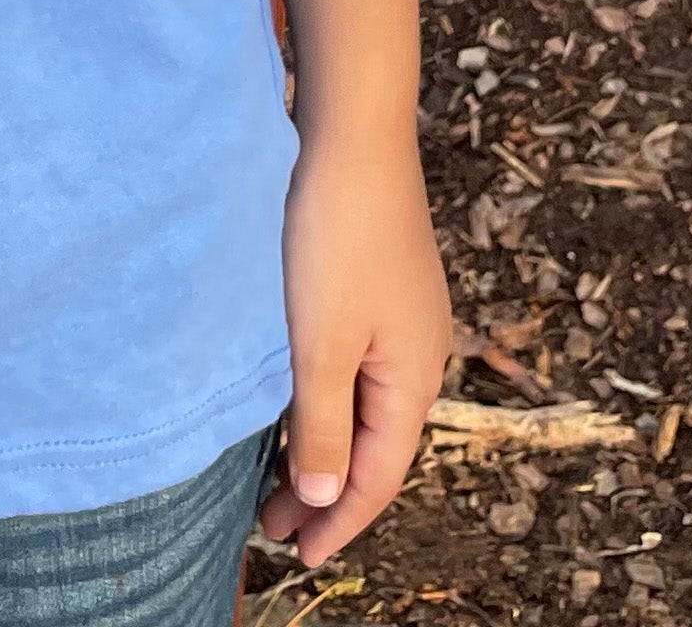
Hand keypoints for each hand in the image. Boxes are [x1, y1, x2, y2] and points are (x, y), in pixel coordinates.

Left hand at [258, 122, 449, 567]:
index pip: (378, 475)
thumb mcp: (320, 342)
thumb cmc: (336, 236)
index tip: (299, 555)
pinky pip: (356, 368)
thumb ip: (323, 424)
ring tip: (275, 478)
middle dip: (326, 490)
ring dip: (323, 444)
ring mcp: (402, 317)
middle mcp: (420, 354)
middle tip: (271, 526)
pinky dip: (325, 400)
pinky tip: (295, 401)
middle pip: (374, 445)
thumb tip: (325, 498)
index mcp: (414, 378)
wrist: (353, 135)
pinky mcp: (380, 286)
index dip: (339, 520)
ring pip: (363, 405)